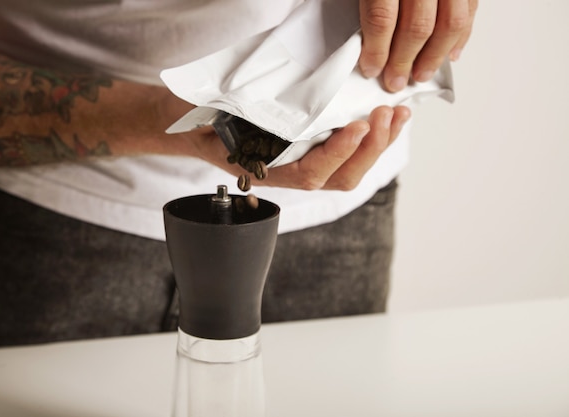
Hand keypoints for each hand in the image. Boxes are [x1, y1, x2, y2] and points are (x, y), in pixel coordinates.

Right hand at [180, 105, 410, 190]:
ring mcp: (301, 164)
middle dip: (368, 149)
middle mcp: (288, 173)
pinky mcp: (311, 151)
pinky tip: (385, 119)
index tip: (357, 126)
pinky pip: (347, 155)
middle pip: (339, 177)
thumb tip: (252, 100)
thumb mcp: (211, 114)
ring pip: (349, 169)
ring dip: (378, 144)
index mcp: (266, 170)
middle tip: (384, 114)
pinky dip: (370, 139)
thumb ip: (231, 112)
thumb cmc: (202, 121)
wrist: (195, 125)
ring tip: (397, 115)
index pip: (309, 173)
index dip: (336, 153)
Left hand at [358, 0, 477, 91]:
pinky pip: (470, 9)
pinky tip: (450, 53)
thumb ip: (370, 6)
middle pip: (418, 26)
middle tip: (394, 81)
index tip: (371, 69)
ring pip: (450, 23)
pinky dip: (461, 36)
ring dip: (435, 56)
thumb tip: (366, 44)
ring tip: (421, 74)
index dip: (376, 50)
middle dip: (404, 60)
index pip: (383, 19)